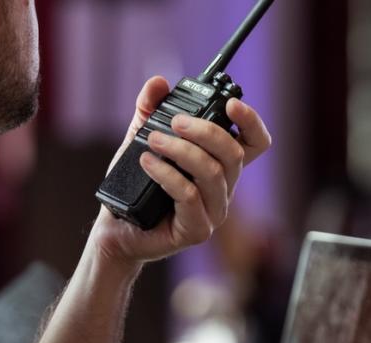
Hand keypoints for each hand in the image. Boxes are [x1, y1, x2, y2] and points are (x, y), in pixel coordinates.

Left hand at [91, 76, 271, 267]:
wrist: (116, 228)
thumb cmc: (136, 185)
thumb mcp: (142, 139)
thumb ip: (150, 110)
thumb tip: (158, 83)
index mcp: (221, 165)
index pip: (254, 143)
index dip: (251, 121)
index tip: (230, 104)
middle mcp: (223, 189)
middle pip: (234, 153)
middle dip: (205, 131)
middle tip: (175, 121)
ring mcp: (213, 212)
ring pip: (211, 173)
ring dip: (181, 150)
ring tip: (153, 140)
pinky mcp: (197, 230)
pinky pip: (188, 195)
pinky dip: (167, 174)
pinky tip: (147, 163)